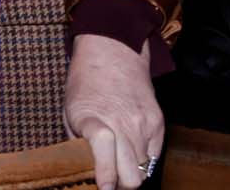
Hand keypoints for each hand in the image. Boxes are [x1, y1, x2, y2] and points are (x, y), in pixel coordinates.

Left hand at [64, 34, 162, 189]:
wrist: (113, 53)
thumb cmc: (86, 83)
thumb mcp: (70, 111)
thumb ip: (78, 142)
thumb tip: (87, 169)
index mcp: (94, 120)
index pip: (105, 156)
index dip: (106, 177)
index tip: (104, 187)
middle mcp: (123, 124)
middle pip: (132, 176)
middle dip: (120, 183)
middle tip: (110, 177)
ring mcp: (144, 124)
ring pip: (143, 168)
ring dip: (130, 169)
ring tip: (118, 158)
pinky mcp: (158, 122)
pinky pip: (153, 155)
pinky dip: (142, 157)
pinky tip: (130, 144)